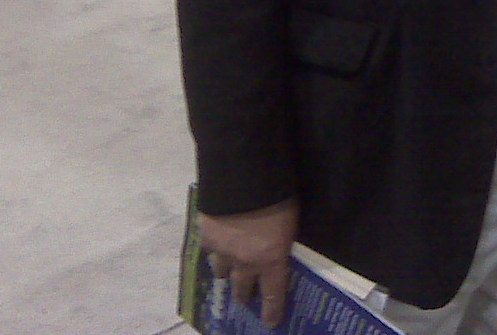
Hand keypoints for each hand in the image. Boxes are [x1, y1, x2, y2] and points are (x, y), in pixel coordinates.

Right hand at [199, 198, 297, 327]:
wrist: (245, 177)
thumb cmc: (279, 195)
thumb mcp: (291, 221)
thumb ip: (284, 240)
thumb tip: (281, 247)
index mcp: (271, 259)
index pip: (273, 293)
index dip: (272, 310)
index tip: (270, 323)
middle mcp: (245, 262)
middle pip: (242, 289)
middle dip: (245, 295)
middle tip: (246, 298)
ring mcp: (222, 251)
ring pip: (221, 272)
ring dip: (228, 272)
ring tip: (230, 269)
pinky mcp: (206, 236)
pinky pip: (209, 250)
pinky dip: (214, 248)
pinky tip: (217, 243)